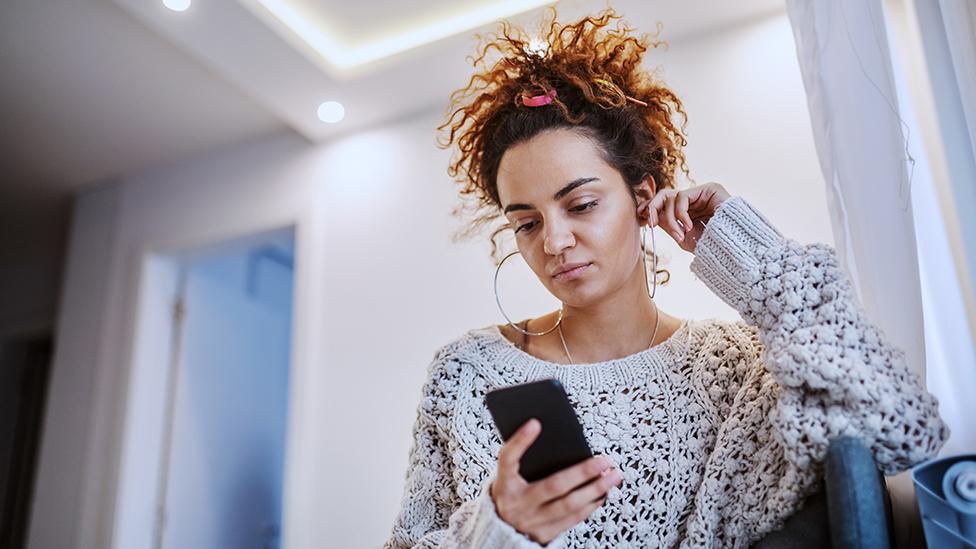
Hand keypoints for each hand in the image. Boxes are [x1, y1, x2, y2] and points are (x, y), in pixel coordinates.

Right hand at [490, 419, 622, 543]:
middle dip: (582, 472)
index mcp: (504, 483)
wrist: (501, 529)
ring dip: (596, 489)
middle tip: (604, 460)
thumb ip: (525, 459)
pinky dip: (591, 505)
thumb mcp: (509, 476)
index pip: (508, 459)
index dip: (520, 441)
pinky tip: (603, 493)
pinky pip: (573, 519)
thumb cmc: (512, 492)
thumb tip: (557, 438)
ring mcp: (531, 521)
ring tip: (613, 476)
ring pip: (569, 505)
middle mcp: (516, 504)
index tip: (535, 422)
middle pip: (553, 485)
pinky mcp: (544, 534)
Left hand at [642, 182, 730, 252]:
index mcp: (688, 210)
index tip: (641, 217)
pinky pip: (683, 197)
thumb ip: (668, 225)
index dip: (651, 208)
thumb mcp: (684, 237)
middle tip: (650, 224)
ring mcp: (702, 193)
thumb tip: (651, 216)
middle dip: (653, 208)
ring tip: (680, 235)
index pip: (665, 203)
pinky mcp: (709, 189)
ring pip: (672, 197)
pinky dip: (680, 213)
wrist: (733, 249)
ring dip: (671, 219)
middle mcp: (694, 200)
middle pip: (665, 196)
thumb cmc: (711, 247)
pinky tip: (687, 226)